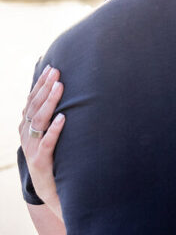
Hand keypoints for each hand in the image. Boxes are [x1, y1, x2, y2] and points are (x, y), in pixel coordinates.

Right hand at [19, 65, 64, 218]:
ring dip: (50, 103)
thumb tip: (64, 95)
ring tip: (60, 87)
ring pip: (38, 122)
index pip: (32, 101)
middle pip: (34, 107)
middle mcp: (27, 136)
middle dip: (45, 88)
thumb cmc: (54, 160)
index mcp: (27, 128)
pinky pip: (46, 144)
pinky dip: (54, 130)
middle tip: (57, 72)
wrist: (51, 192)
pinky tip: (62, 118)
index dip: (40, 85)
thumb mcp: (49, 137)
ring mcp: (32, 149)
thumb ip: (52, 119)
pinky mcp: (41, 162)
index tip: (51, 68)